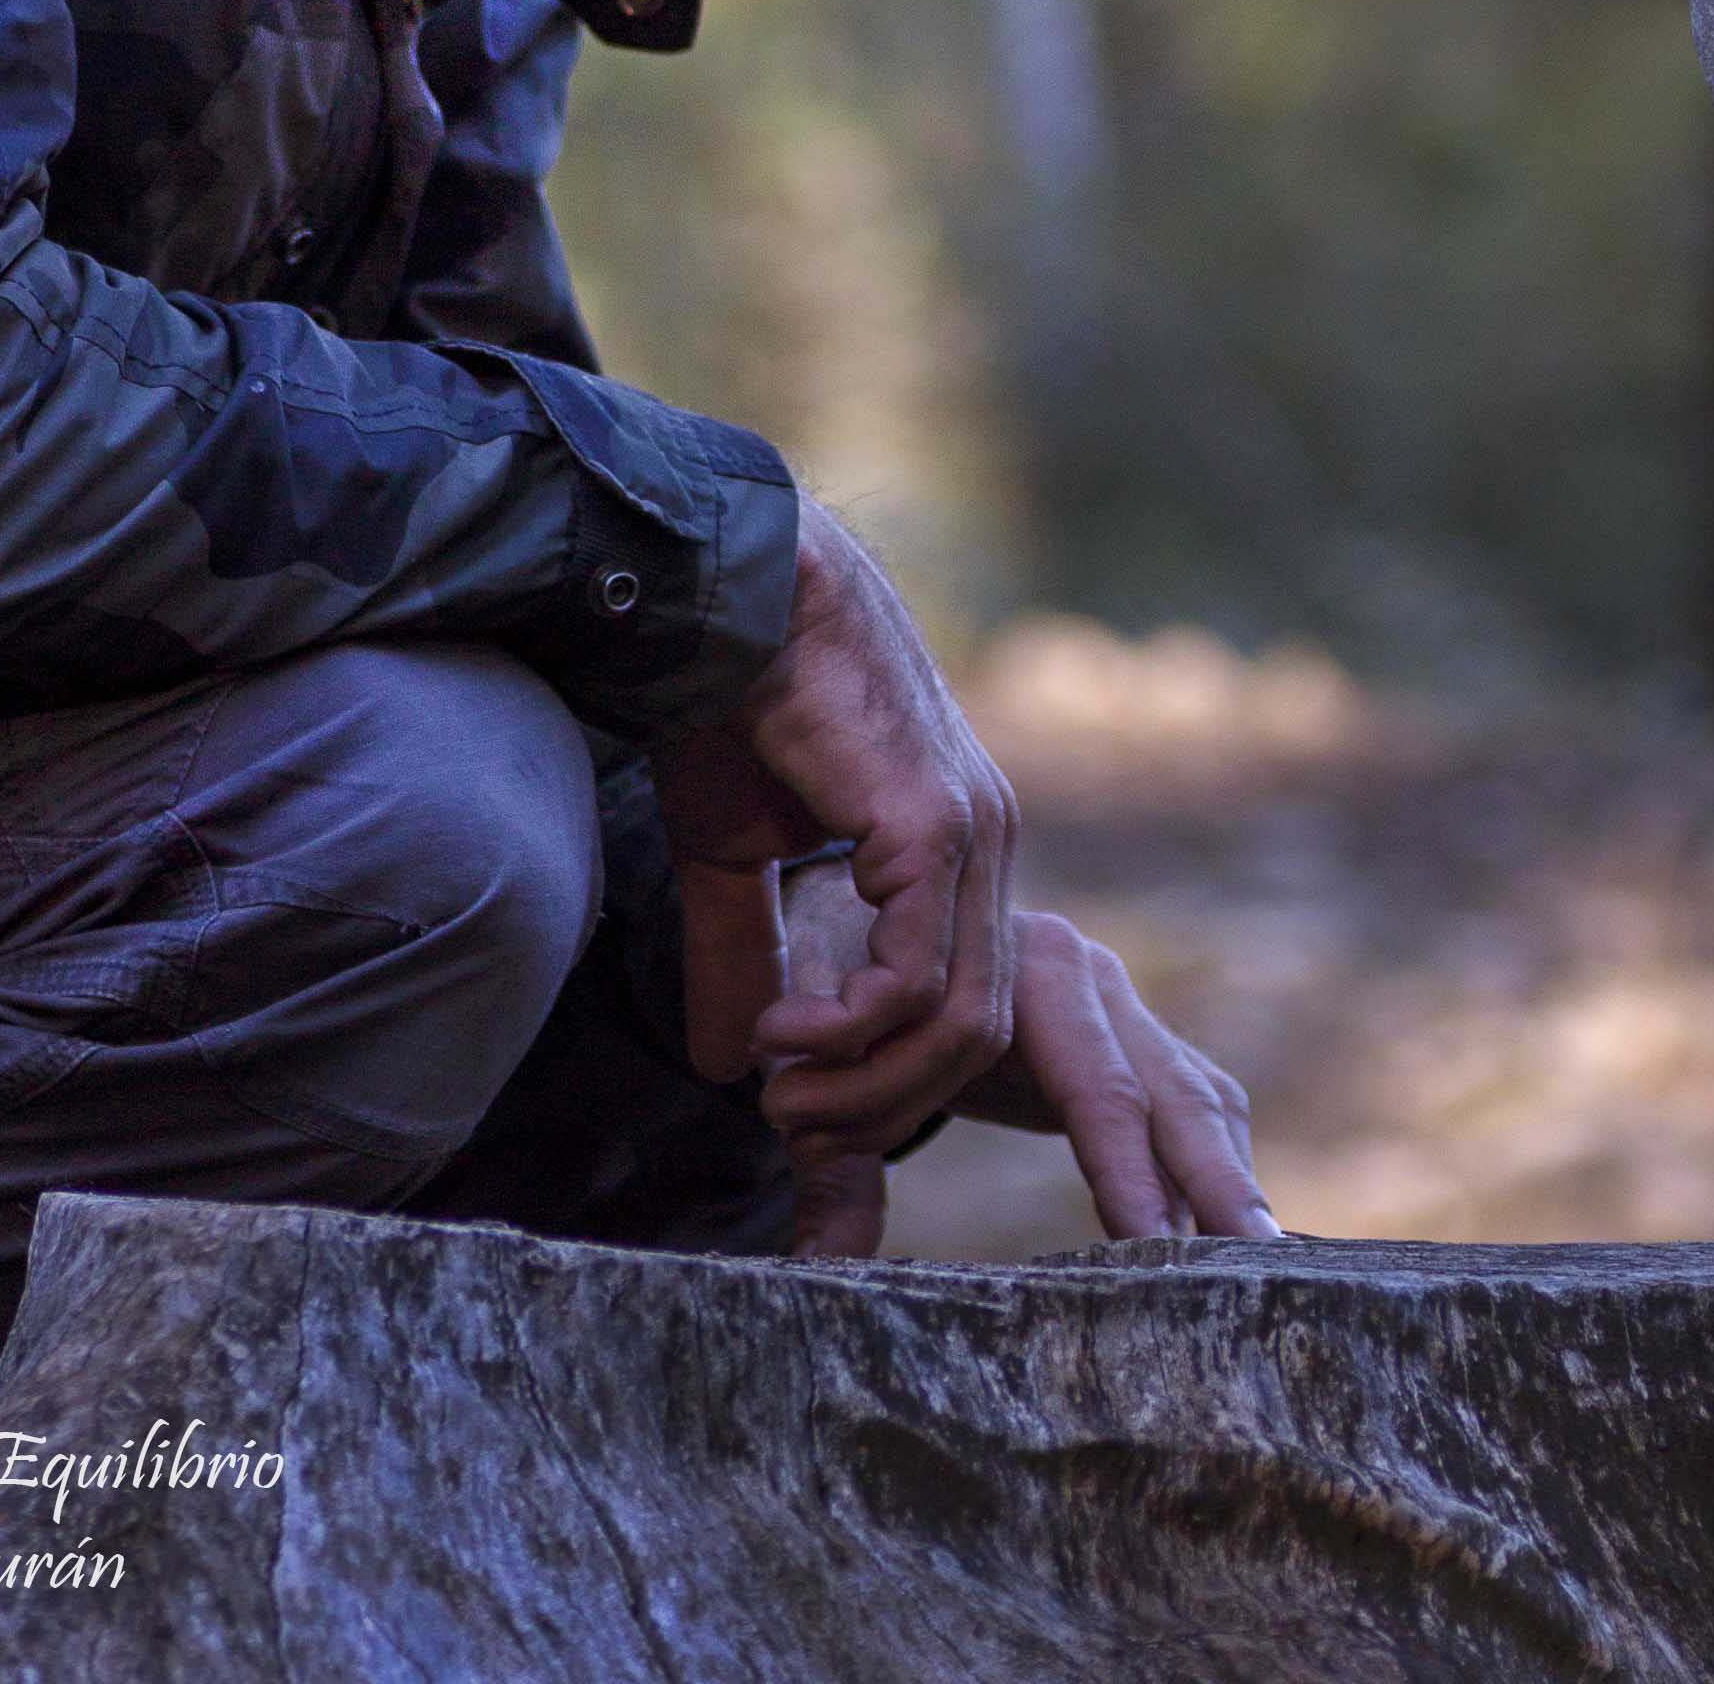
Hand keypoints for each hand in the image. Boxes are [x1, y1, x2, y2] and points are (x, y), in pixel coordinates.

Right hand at [656, 500, 1277, 1252]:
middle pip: (980, 1035)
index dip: (891, 1084)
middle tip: (785, 1121)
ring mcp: (972, 835)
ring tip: (778, 1085)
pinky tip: (780, 1030)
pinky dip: (852, 1031)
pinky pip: (919, 977)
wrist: (725, 593)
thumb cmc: (730, 704)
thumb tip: (729, 1061)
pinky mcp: (932, 825)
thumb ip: (750, 957)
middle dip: (884, 1107)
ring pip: (961, 1022)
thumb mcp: (738, 859)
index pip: (967, 1009)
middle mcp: (988, 847)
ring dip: (866, 1084)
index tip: (794, 1104)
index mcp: (957, 851)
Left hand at [777, 841, 1274, 1244]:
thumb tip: (821, 1265)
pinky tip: (1222, 1229)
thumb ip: (837, 1155)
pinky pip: (1188, 1100)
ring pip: (1198, 1097)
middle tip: (1253, 1256)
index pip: (1099, 1087)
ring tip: (1257, 1257)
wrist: (860, 896)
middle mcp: (1093, 977)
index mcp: (1030, 970)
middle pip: (1177, 1091)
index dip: (1128, 1171)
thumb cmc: (837, 978)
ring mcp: (1118, 1003)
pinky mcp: (1124, 1034)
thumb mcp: (831, 1052)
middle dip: (1217, 1180)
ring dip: (1228, 1177)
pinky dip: (1210, 1162)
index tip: (1152, 1246)